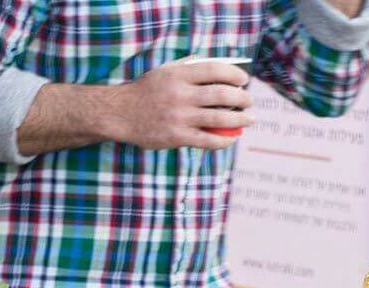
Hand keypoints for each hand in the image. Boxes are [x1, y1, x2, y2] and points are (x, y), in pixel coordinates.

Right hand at [109, 61, 253, 150]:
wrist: (119, 114)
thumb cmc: (145, 91)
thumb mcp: (164, 70)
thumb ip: (189, 66)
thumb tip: (219, 67)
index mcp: (178, 75)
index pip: (215, 70)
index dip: (234, 74)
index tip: (243, 80)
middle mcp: (180, 95)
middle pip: (222, 95)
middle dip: (242, 98)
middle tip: (249, 101)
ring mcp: (179, 117)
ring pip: (219, 118)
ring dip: (240, 119)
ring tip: (249, 119)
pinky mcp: (176, 137)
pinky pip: (208, 140)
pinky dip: (224, 139)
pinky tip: (232, 137)